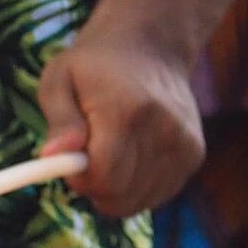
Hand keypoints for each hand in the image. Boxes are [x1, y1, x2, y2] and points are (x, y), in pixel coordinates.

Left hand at [35, 19, 205, 217]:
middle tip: (86, 159)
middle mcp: (164, 129)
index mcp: (126, 110)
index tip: (70, 161)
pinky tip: (132, 158)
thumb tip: (53, 156)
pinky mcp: (194, 153)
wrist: (151, 46)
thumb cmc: (95, 66)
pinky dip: (138, 187)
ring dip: (117, 189)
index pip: (104, 177)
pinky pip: (157, 194)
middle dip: (95, 187)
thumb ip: (59, 121)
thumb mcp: (59, 79)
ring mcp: (184, 143)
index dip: (80, 180)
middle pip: (121, 195)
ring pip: (139, 201)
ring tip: (110, 153)